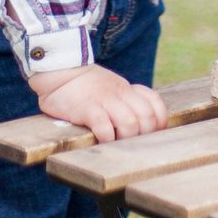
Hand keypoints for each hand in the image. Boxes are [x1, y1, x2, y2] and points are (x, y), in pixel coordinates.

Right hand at [29, 64, 167, 143]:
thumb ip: (125, 100)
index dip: (159, 121)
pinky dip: (107, 139)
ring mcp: (104, 100)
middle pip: (147, 116)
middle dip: (145, 135)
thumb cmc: (84, 85)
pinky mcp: (87, 108)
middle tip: (134, 144)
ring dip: (127, 139)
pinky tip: (102, 142)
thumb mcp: (111, 87)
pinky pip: (104, 127)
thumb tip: (140, 125)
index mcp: (127, 89)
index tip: (152, 134)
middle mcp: (120, 93)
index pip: (154, 102)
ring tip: (118, 145)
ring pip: (130, 123)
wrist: (58, 71)